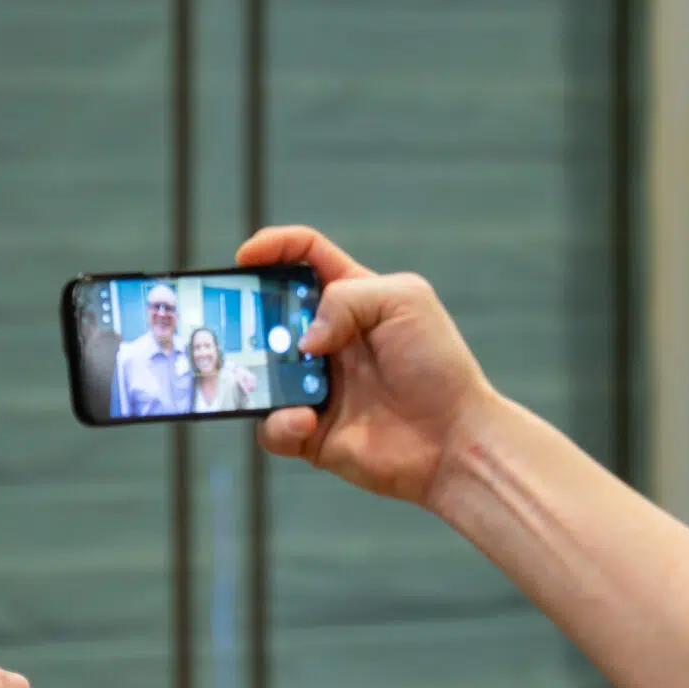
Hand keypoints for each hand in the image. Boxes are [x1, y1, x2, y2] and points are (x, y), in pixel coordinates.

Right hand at [237, 225, 498, 507]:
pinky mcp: (309, 430)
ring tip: (272, 375)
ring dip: (256, 370)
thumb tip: (303, 338)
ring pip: (258, 370)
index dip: (273, 247)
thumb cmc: (438, 365)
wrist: (453, 439)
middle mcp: (326, 339)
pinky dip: (280, 422)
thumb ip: (347, 298)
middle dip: (246, 314)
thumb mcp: (405, 301)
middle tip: (235, 322)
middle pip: (268, 313)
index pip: (304, 257)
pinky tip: (306, 420)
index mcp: (351, 298)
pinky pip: (271, 426)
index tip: (245, 257)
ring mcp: (313, 384)